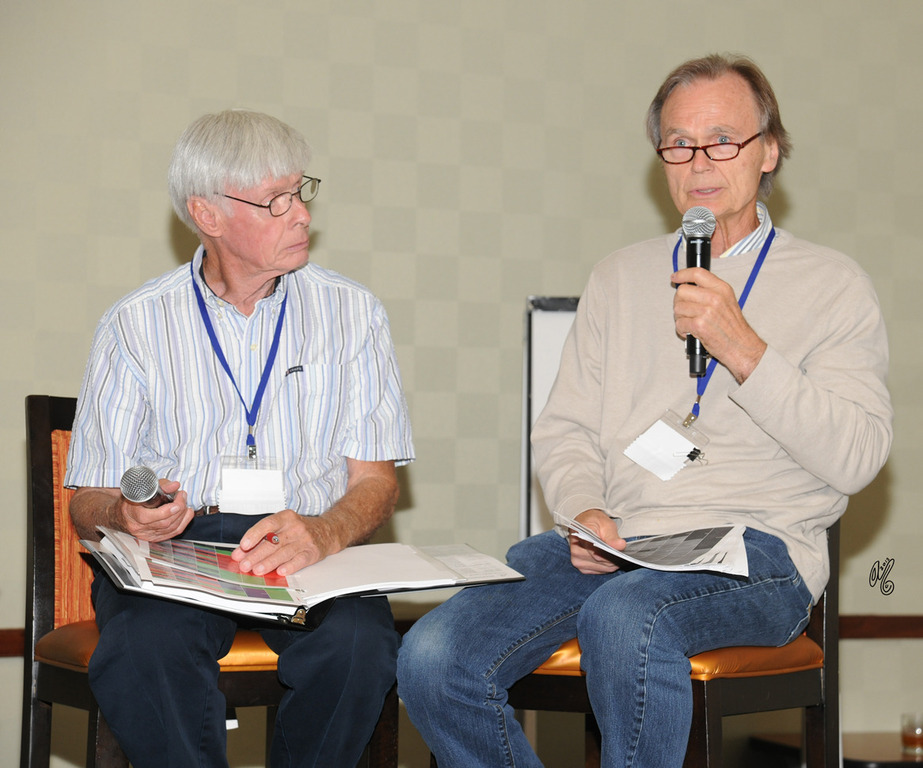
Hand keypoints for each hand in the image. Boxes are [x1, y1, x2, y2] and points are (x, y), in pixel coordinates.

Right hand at [121, 478, 193, 541]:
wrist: (121, 515)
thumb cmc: (132, 500)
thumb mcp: (142, 489)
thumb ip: (160, 486)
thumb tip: (175, 485)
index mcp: (133, 515)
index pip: (150, 517)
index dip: (168, 509)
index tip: (178, 497)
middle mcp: (139, 528)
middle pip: (165, 523)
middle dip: (179, 508)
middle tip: (183, 495)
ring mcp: (147, 535)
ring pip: (171, 529)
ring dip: (183, 515)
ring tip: (185, 503)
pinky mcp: (154, 538)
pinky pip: (173, 533)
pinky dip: (183, 522)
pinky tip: (186, 513)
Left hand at [231, 509, 335, 576]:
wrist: (327, 531)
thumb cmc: (298, 530)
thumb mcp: (281, 527)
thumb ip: (260, 539)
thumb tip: (240, 553)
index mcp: (285, 518)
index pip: (267, 524)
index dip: (254, 534)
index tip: (243, 545)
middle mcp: (295, 527)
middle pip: (273, 542)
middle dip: (256, 554)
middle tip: (244, 564)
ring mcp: (305, 540)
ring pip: (284, 552)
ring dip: (269, 562)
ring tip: (257, 570)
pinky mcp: (312, 552)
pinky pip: (300, 560)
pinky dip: (290, 566)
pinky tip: (280, 571)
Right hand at [568, 509, 625, 574]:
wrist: (585, 525)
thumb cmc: (595, 523)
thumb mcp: (605, 524)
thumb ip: (612, 536)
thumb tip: (620, 545)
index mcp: (579, 537)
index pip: (597, 551)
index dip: (611, 551)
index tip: (620, 548)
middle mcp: (576, 552)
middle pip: (601, 560)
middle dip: (613, 556)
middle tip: (618, 548)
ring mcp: (577, 562)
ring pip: (604, 568)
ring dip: (612, 562)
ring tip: (614, 552)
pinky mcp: (582, 568)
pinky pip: (601, 571)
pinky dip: (608, 566)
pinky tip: (609, 557)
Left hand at [671, 267, 766, 382]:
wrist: (741, 345)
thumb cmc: (733, 327)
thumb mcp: (727, 301)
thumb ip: (710, 291)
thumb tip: (689, 286)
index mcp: (722, 289)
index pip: (697, 273)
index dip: (682, 274)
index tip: (675, 278)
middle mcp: (715, 297)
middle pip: (682, 291)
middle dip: (679, 301)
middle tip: (685, 310)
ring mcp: (707, 311)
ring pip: (678, 308)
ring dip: (680, 317)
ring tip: (690, 323)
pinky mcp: (699, 325)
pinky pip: (679, 323)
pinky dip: (681, 330)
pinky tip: (690, 332)